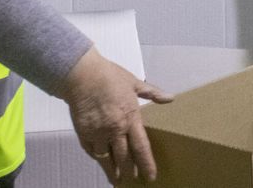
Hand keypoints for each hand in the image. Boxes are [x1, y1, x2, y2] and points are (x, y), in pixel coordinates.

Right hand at [62, 48, 173, 184]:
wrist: (82, 75)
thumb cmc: (109, 77)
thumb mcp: (134, 82)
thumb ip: (152, 93)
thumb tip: (170, 97)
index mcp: (130, 118)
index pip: (141, 148)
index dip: (146, 164)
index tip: (150, 177)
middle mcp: (115, 130)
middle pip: (124, 158)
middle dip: (130, 172)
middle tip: (134, 181)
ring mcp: (98, 133)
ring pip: (107, 159)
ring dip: (113, 171)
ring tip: (118, 180)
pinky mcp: (84, 134)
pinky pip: (92, 152)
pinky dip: (98, 159)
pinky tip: (102, 163)